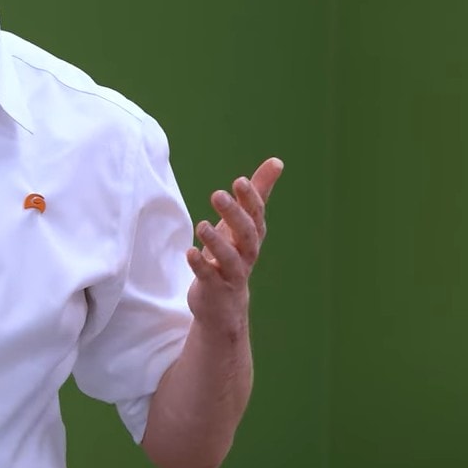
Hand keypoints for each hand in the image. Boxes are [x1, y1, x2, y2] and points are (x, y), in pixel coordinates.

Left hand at [186, 157, 282, 336]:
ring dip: (216, 242)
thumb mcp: (243, 223)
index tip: (240, 182)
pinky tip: (190, 252)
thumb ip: (258, 193)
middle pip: (246, 234)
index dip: (250, 199)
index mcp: (252, 235)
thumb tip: (277, 161)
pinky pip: (208, 276)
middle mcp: (246, 254)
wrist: (224, 305)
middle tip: (217, 194)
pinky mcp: (214, 288)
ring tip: (202, 225)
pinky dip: (200, 265)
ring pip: (229, 258)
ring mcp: (231, 273)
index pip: (256, 215)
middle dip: (234, 215)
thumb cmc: (232, 255)